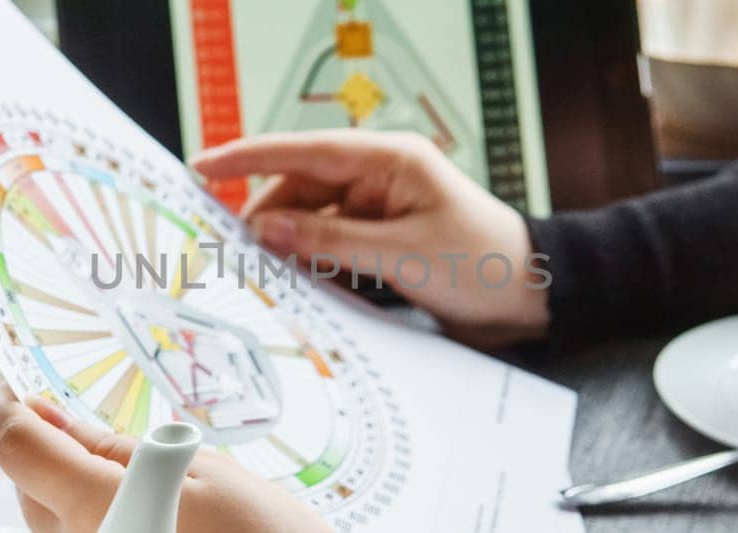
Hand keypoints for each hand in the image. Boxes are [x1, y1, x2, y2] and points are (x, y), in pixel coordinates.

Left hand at [0, 383, 330, 532]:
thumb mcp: (203, 471)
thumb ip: (117, 446)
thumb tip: (53, 417)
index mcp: (100, 511)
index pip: (16, 447)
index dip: (7, 408)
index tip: (14, 387)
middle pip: (27, 488)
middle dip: (42, 448)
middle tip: (79, 420)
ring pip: (50, 520)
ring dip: (67, 488)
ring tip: (129, 471)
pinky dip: (92, 516)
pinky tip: (139, 505)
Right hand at [191, 130, 548, 348]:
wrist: (532, 298)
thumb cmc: (483, 265)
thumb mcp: (403, 254)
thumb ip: (331, 241)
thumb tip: (268, 229)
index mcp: (391, 160)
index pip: (306, 151)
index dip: (250, 157)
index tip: (204, 166)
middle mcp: (381, 176)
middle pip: (302, 188)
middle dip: (266, 217)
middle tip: (226, 248)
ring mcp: (381, 207)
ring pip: (312, 220)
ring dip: (289, 246)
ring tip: (259, 273)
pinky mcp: (383, 237)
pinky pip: (331, 243)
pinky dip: (312, 262)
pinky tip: (295, 282)